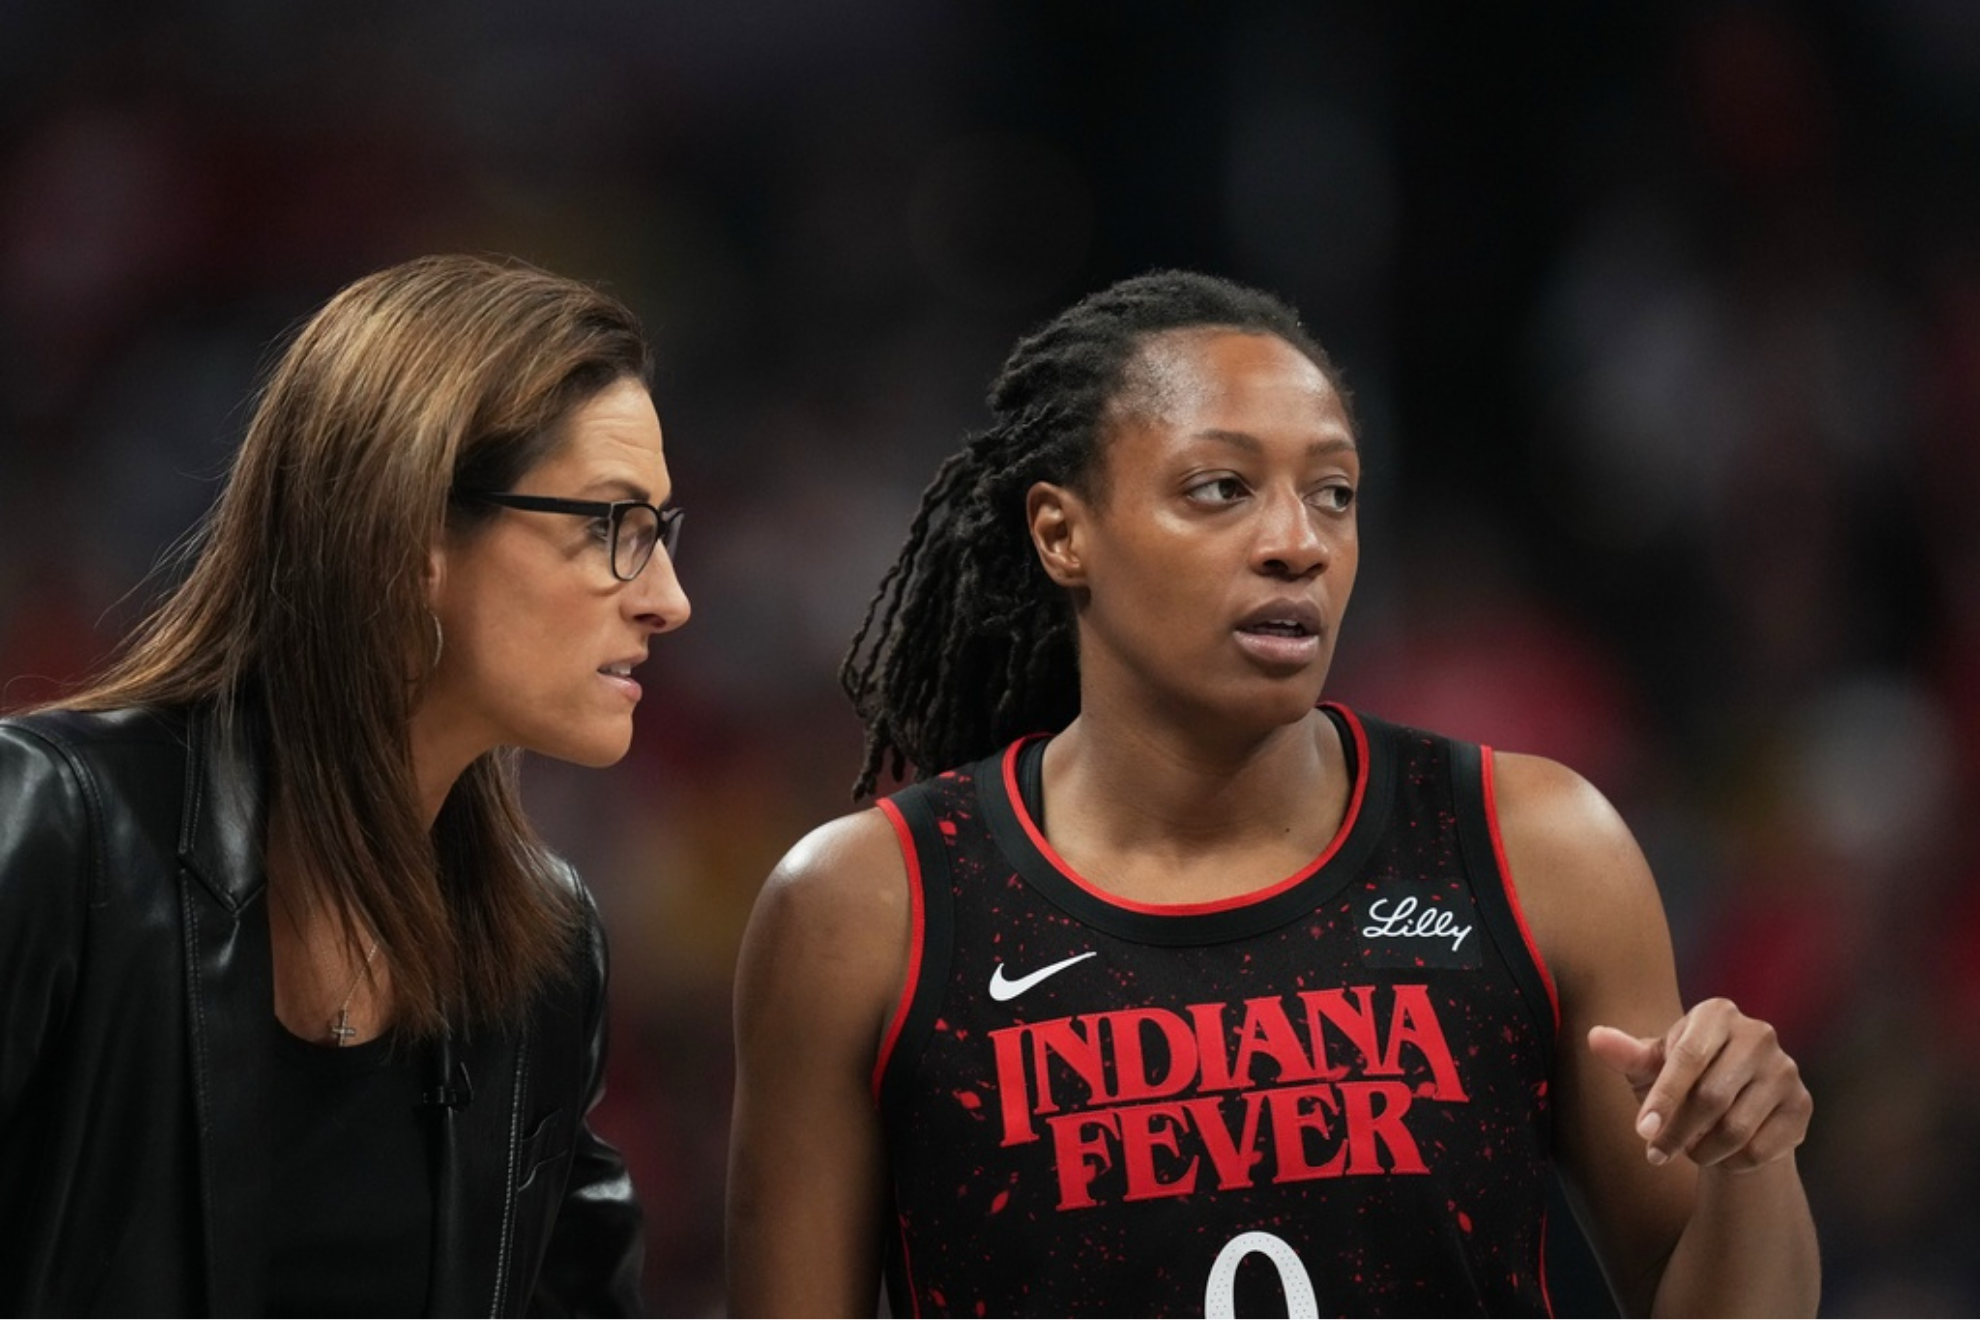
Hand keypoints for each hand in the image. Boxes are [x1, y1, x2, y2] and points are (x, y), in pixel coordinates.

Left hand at [1588, 998, 1811, 1171]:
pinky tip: (1722, 1155)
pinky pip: (1762, 1148)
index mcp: (1717, 1013)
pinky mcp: (1802, 1105)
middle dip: (1677, 1132)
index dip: (1663, 1098)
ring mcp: (1785, 1069)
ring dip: (1704, 1150)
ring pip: (1737, 1127)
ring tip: (1688, 1151)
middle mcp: (1758, 1034)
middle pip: (1712, 1096)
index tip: (1641, 1131)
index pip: (1687, 1058)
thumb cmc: (1682, 1079)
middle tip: (1654, 1155)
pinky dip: (1734, 1161)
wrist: (1734, 1106)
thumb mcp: (1651, 1066)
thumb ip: (1627, 1055)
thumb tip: (1595, 1038)